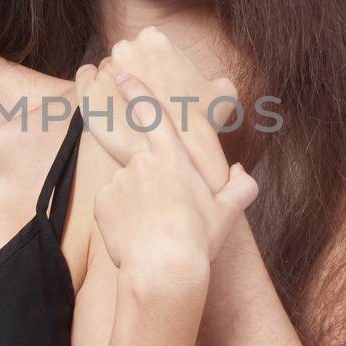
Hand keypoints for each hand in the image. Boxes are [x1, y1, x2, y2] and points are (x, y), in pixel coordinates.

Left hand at [75, 27, 237, 193]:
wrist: (181, 152)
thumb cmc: (203, 121)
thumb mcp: (222, 91)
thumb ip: (213, 79)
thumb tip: (215, 84)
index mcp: (154, 39)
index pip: (144, 47)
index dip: (150, 67)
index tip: (154, 85)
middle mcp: (126, 48)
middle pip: (123, 57)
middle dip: (130, 74)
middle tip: (138, 99)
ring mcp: (105, 70)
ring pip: (105, 71)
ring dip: (113, 84)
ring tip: (123, 106)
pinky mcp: (89, 93)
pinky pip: (84, 78)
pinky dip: (90, 82)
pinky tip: (101, 94)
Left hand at [91, 72, 258, 292]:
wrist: (163, 271)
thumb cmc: (199, 240)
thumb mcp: (227, 212)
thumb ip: (241, 187)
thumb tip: (243, 173)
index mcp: (172, 157)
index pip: (150, 112)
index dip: (135, 90)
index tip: (121, 74)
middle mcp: (141, 162)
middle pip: (142, 161)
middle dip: (150, 182)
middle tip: (164, 213)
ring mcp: (118, 181)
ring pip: (127, 185)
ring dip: (137, 202)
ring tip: (153, 231)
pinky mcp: (102, 203)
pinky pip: (111, 204)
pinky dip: (121, 216)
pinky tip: (135, 236)